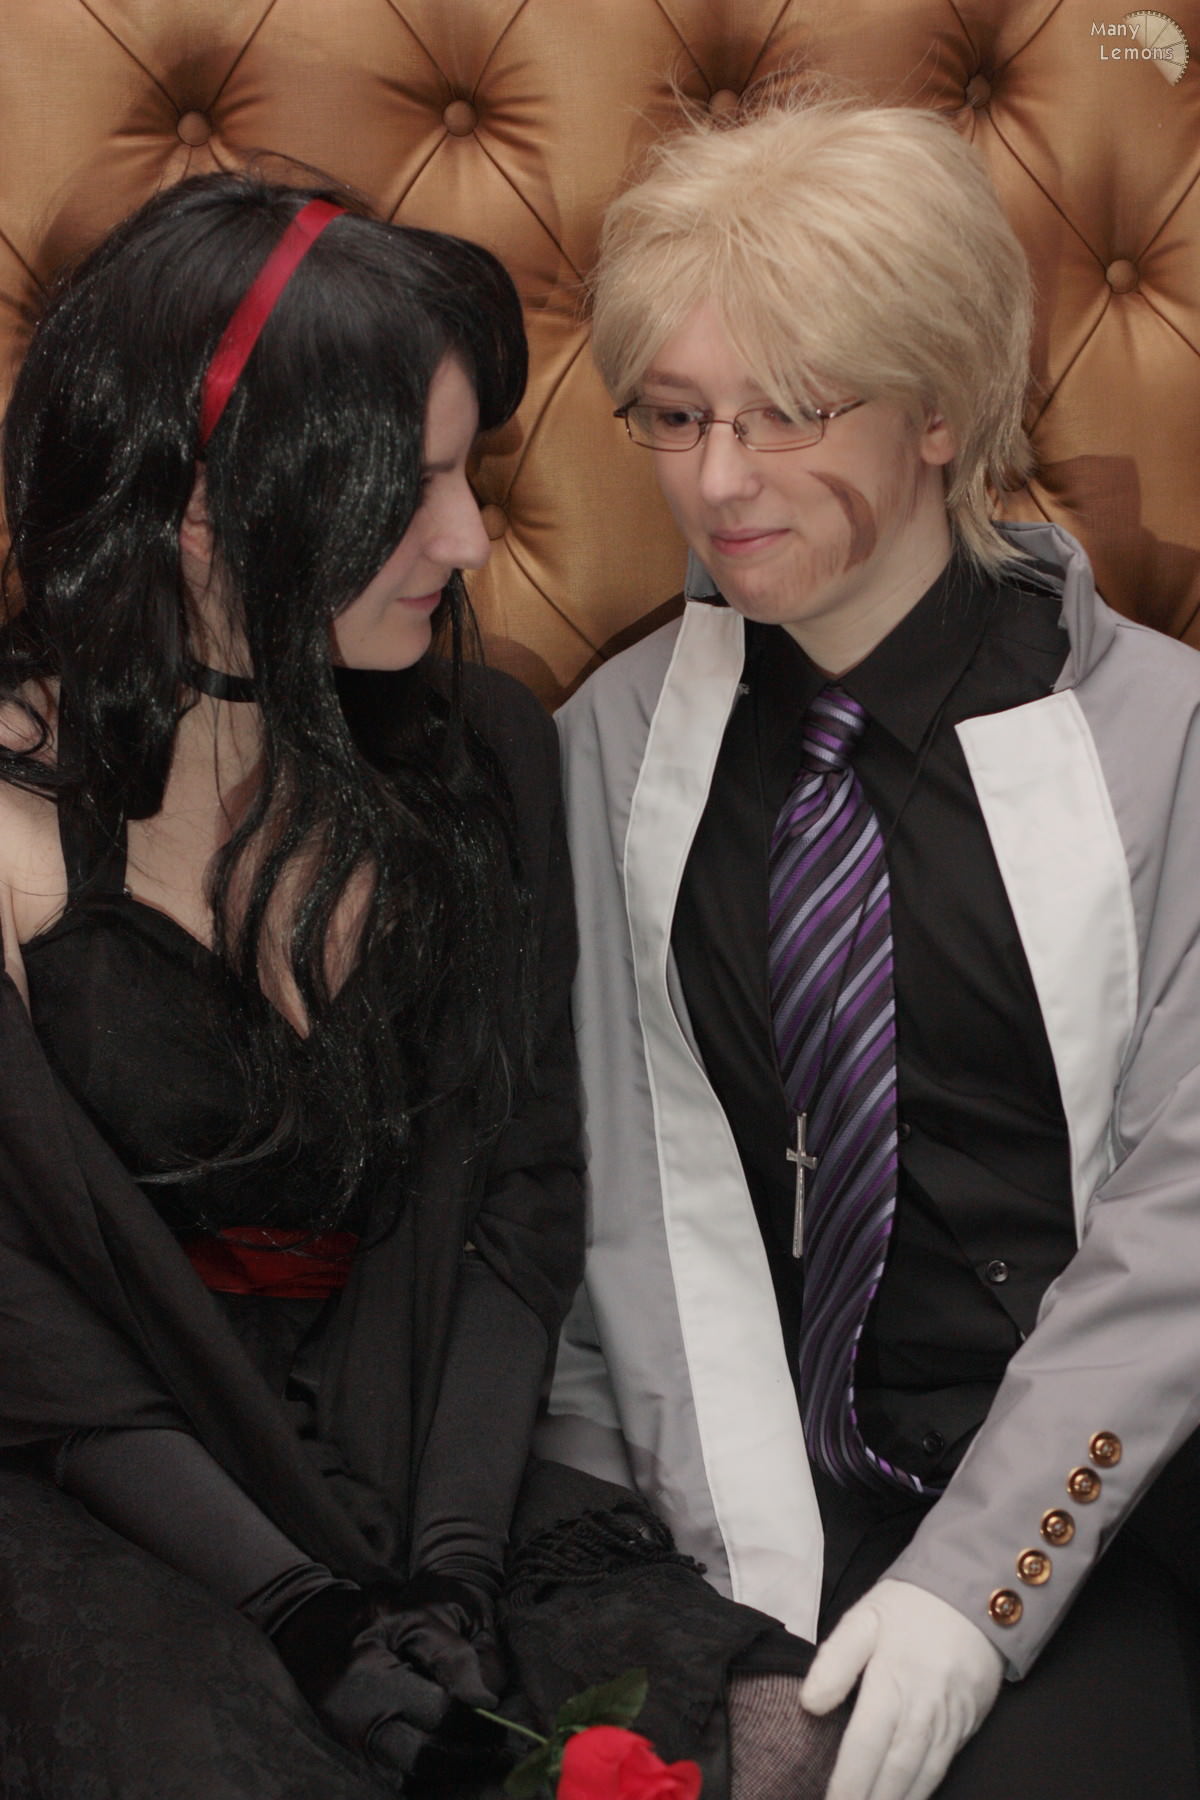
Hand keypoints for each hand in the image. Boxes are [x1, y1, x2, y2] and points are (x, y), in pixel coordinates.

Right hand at [269, 1574, 504, 1783]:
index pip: (439, 1710)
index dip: (479, 1719)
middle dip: (470, 1758)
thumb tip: (485, 1698)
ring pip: (409, 1773)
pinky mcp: (347, 1752)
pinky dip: (425, 1772)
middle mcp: (355, 1718)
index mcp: (371, 1675)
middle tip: (506, 1758)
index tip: (507, 1723)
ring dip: (450, 1771)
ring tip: (486, 1765)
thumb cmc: (370, 1613)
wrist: (307, 1626)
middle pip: (424, 1758)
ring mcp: (348, 1741)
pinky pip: (392, 1773)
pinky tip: (452, 1763)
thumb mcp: (415, 1611)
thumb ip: (453, 1651)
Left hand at [799, 1579, 1003, 1799]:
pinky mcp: (966, 1727)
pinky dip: (922, 1791)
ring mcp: (949, 1722)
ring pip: (921, 1776)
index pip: (866, 1743)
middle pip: (895, 1769)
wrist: (976, 1596)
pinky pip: (942, 1768)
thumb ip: (835, 1660)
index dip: (848, 1781)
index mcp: (892, 1680)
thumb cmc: (911, 1607)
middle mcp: (923, 1709)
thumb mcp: (865, 1618)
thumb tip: (809, 1703)